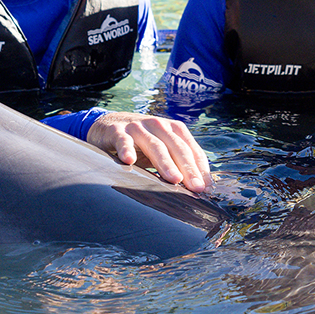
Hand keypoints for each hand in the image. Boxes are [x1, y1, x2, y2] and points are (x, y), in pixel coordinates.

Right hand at [87, 111, 210, 191]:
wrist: (108, 125)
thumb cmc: (141, 143)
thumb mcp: (162, 149)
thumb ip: (178, 163)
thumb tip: (200, 188)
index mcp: (173, 129)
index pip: (192, 149)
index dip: (200, 168)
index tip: (206, 187)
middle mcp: (158, 125)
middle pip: (177, 147)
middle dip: (188, 168)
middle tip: (196, 187)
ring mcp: (138, 127)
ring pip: (155, 145)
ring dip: (165, 163)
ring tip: (174, 179)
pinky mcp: (117, 131)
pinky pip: (123, 141)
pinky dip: (126, 149)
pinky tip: (129, 160)